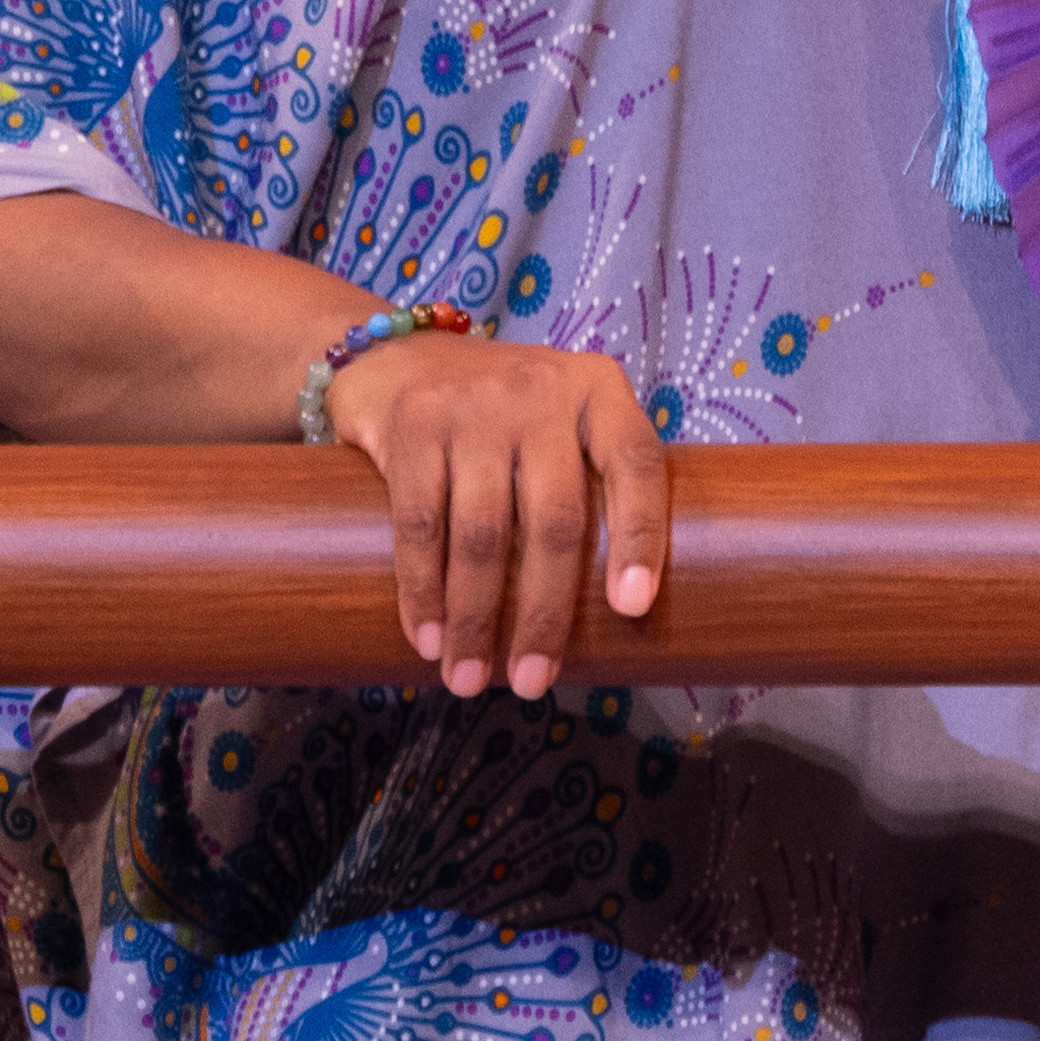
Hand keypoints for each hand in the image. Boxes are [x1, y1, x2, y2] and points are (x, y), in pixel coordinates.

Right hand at [328, 328, 671, 698]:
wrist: (399, 357)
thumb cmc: (503, 419)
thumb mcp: (562, 423)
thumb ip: (592, 484)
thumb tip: (616, 619)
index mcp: (599, 392)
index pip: (637, 466)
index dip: (640, 538)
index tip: (632, 608)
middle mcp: (542, 390)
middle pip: (556, 520)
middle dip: (543, 615)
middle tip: (532, 683)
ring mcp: (475, 405)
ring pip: (484, 534)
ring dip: (475, 619)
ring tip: (467, 678)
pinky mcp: (413, 425)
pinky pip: (421, 525)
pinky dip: (423, 592)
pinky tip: (427, 637)